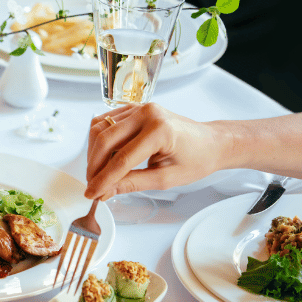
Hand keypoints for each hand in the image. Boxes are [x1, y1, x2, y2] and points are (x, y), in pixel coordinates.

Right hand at [84, 103, 223, 199]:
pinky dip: (99, 139)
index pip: (121, 159)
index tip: (92, 193)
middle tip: (92, 186)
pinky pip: (106, 121)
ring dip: (93, 152)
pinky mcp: (134, 108)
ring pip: (100, 128)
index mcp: (159, 130)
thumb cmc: (196, 159)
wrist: (210, 142)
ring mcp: (139, 107)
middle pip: (105, 140)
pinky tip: (101, 156)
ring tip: (96, 173)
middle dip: (94, 166)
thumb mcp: (165, 178)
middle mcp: (147, 113)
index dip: (103, 179)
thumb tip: (105, 191)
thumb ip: (133, 183)